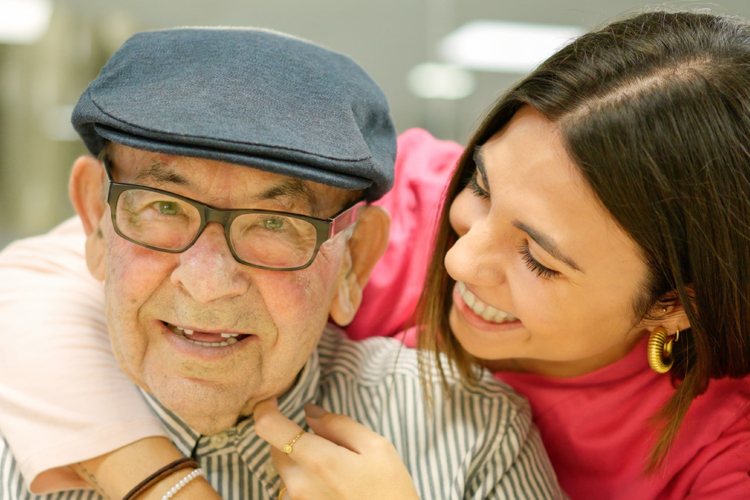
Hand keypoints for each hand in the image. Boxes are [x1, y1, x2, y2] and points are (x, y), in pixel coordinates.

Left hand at [254, 398, 419, 499]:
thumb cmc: (391, 490)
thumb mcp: (377, 447)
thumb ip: (339, 424)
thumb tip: (310, 412)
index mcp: (318, 461)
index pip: (269, 428)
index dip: (265, 408)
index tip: (274, 400)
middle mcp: (299, 484)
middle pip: (275, 446)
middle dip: (293, 434)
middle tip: (327, 439)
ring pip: (284, 467)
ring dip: (299, 457)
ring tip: (335, 464)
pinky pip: (293, 486)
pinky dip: (305, 476)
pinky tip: (332, 483)